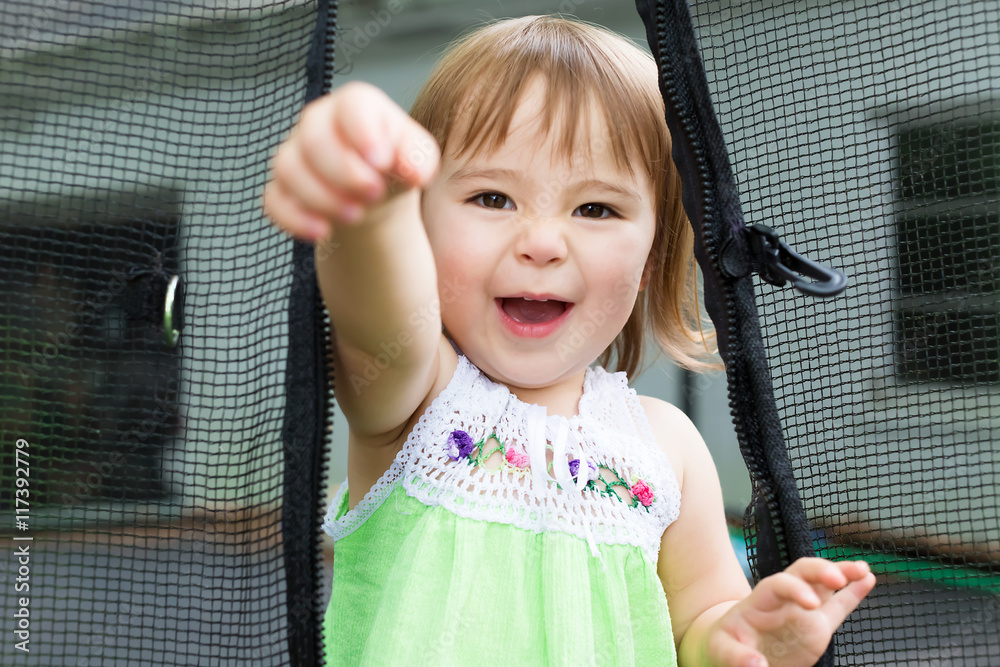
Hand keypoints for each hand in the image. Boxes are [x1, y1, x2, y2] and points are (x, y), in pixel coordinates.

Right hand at [262, 81, 439, 241]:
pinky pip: (274, 200)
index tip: (381, 162)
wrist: (375, 193)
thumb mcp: (417, 158)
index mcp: (356, 106)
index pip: (351, 106)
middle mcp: (318, 122)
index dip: (363, 133)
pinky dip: (296, 219)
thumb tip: (415, 170)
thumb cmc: (394, 166)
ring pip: (289, 169)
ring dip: (322, 197)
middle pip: (314, 138)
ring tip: (355, 214)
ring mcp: (295, 153)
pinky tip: (322, 231)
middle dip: (344, 172)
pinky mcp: (282, 187)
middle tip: (373, 194)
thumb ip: (419, 157)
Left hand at [707, 557, 875, 666]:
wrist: (734, 652)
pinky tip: (868, 579)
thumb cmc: (724, 646)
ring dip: (842, 573)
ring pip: (824, 585)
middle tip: (837, 578)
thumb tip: (757, 666)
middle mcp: (785, 600)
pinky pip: (838, 606)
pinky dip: (853, 592)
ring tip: (862, 568)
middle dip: (820, 570)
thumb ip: (737, 656)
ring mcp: (803, 611)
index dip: (795, 589)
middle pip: (803, 573)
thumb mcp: (722, 649)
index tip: (810, 604)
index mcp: (760, 600)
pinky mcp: (817, 626)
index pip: (779, 584)